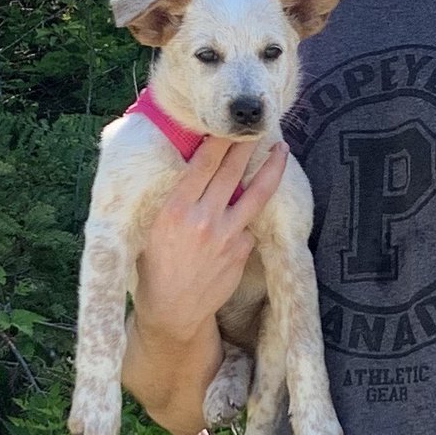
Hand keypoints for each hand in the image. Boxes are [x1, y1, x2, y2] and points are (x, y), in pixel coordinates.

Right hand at [133, 135, 287, 340]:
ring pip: (257, 194)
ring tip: (282, 149)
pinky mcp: (242, 251)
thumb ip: (176, 199)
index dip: (219, 139)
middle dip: (246, 144)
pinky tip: (246, 213)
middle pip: (232, 171)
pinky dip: (248, 217)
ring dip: (272, 168)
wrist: (172, 310)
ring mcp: (227, 236)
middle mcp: (203, 219)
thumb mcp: (153, 227)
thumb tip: (192, 167)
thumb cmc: (156, 266)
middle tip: (258, 125)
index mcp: (175, 209)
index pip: (203, 163)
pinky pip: (249, 226)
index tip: (228, 124)